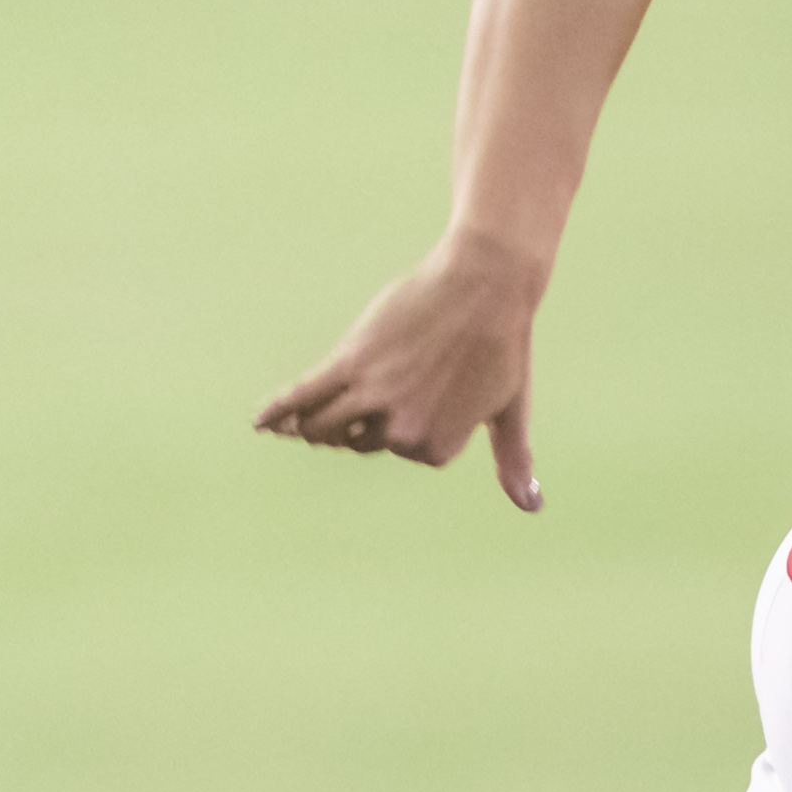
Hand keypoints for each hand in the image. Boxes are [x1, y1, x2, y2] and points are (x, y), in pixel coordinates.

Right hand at [255, 233, 544, 511]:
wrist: (486, 284)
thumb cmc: (504, 346)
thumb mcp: (511, 411)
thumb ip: (513, 462)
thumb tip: (532, 507)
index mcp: (436, 447)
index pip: (401, 450)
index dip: (404, 426)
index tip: (418, 397)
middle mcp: (400, 429)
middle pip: (356, 441)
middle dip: (352, 429)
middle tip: (352, 408)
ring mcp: (372, 395)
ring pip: (323, 424)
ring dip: (307, 427)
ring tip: (296, 424)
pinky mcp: (350, 361)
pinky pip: (304, 393)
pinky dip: (278, 409)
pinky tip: (259, 421)